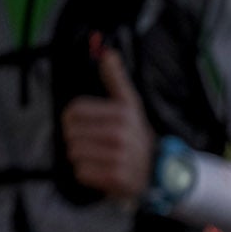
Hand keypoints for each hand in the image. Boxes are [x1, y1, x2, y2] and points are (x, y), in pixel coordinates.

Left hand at [61, 47, 154, 199]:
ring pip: (74, 154)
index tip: (87, 125)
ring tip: (100, 158)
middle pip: (71, 134)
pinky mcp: (115, 179)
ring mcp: (118, 158)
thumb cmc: (136, 136)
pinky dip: (88, 175)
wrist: (159, 172)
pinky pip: (81, 173)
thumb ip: (116, 79)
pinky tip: (102, 171)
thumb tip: (108, 53)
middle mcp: (120, 135)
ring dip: (82, 158)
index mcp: (121, 114)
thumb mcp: (130, 105)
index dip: (73, 119)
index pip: (73, 112)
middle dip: (78, 140)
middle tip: (95, 144)